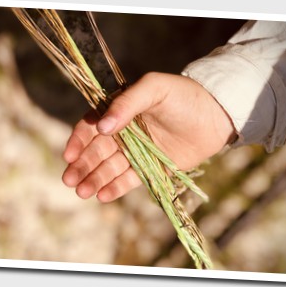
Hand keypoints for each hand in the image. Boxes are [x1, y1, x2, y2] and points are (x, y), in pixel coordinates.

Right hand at [62, 72, 235, 202]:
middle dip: (82, 165)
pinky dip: (116, 188)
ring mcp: (138, 151)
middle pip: (97, 151)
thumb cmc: (183, 96)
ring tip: (82, 192)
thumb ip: (126, 104)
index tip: (69, 155)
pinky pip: (130, 179)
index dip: (79, 140)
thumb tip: (101, 127)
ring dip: (95, 179)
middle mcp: (126, 132)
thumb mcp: (153, 89)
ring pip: (110, 167)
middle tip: (69, 181)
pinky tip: (102, 196)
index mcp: (121, 111)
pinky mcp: (152, 167)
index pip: (92, 126)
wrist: (216, 114)